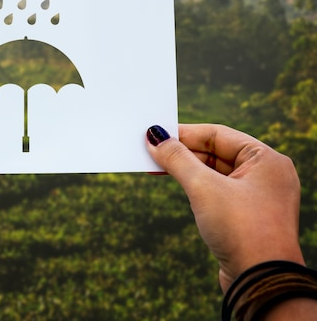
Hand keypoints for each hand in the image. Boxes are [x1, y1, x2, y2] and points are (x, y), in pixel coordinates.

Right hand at [146, 123, 303, 291]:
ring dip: (185, 170)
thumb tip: (154, 137)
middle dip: (182, 153)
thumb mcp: (203, 187)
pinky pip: (217, 191)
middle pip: (215, 152)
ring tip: (155, 168)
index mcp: (266, 159)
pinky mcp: (247, 216)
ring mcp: (258, 196)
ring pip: (214, 173)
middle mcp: (266, 175)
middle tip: (150, 152)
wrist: (262, 283)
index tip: (155, 134)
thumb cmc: (241, 229)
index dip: (184, 133)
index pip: (217, 134)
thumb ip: (177, 158)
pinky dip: (195, 187)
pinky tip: (176, 185)